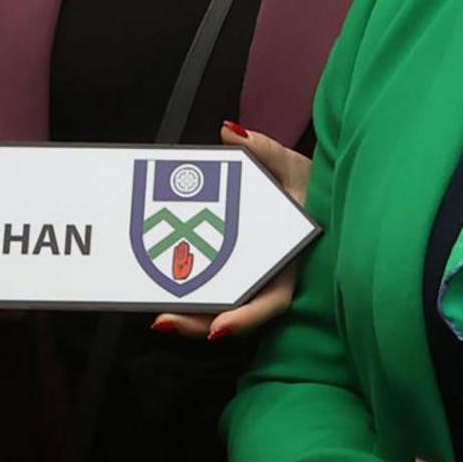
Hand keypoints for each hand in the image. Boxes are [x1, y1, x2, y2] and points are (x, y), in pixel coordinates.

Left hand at [153, 122, 318, 343]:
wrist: (308, 193)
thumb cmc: (305, 184)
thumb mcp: (290, 165)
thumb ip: (263, 150)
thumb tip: (230, 133)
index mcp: (289, 261)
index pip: (271, 300)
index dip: (246, 317)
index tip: (217, 328)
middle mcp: (267, 279)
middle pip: (234, 314)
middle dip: (198, 323)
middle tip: (163, 321)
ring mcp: (247, 279)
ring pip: (216, 308)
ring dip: (187, 316)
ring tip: (155, 316)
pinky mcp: (228, 271)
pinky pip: (206, 289)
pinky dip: (183, 294)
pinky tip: (154, 289)